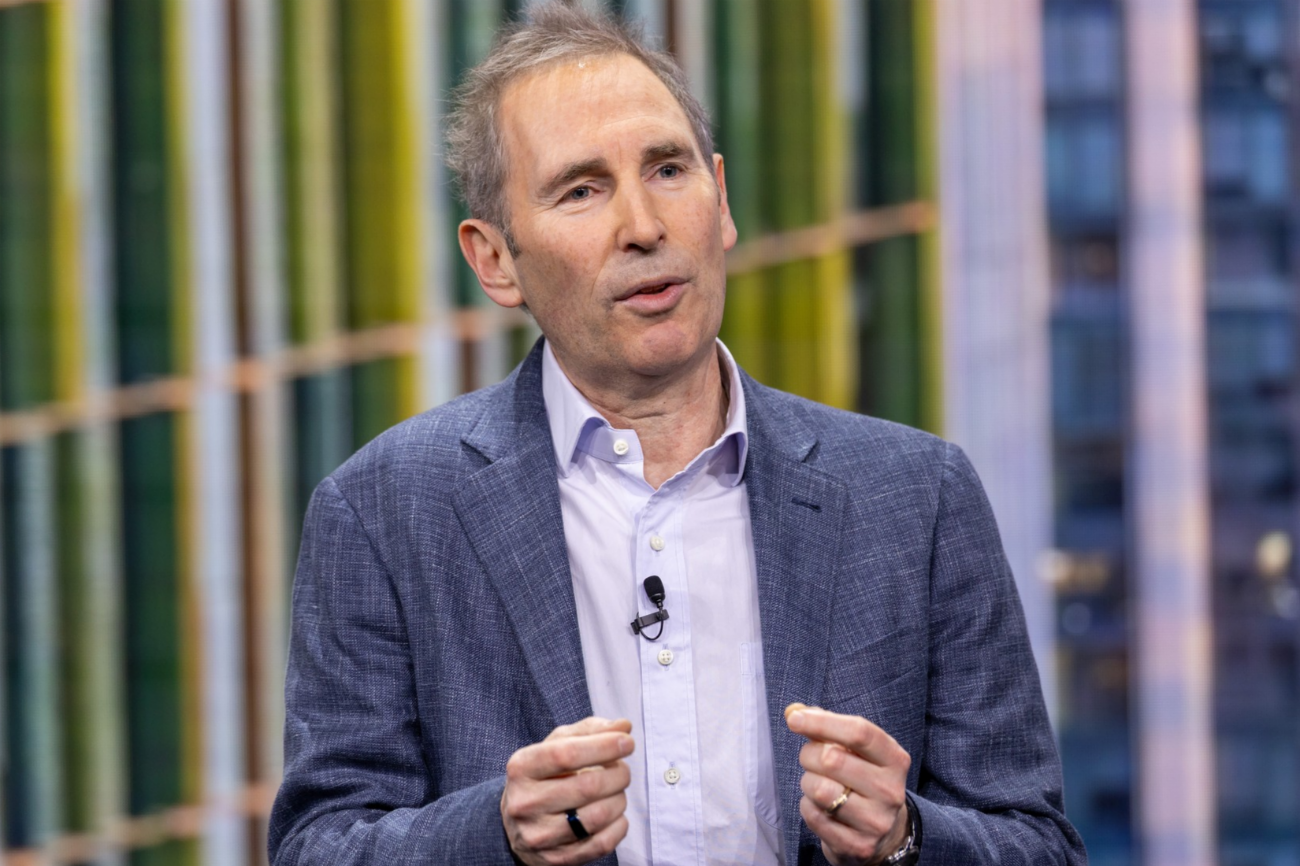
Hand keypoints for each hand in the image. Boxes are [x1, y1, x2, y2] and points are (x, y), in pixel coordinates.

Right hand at [500, 716, 634, 865]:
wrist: (517, 823)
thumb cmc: (544, 776)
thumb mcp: (557, 745)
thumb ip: (590, 731)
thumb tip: (623, 727)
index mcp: (522, 768)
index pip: (566, 754)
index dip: (603, 746)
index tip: (627, 743)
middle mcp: (525, 802)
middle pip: (587, 786)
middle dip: (617, 775)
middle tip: (623, 770)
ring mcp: (539, 835)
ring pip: (597, 816)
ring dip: (619, 800)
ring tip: (617, 792)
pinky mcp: (556, 859)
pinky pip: (601, 843)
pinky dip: (619, 826)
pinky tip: (615, 815)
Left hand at [785, 703, 910, 865]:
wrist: (884, 833)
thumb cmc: (861, 779)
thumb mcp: (855, 751)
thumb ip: (826, 727)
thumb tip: (794, 712)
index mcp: (895, 759)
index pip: (859, 732)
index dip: (822, 722)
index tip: (794, 719)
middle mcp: (890, 790)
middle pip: (832, 760)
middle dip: (809, 755)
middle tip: (810, 759)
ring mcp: (876, 821)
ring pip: (820, 791)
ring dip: (808, 783)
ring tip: (818, 784)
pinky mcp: (858, 846)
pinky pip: (814, 816)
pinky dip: (808, 807)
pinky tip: (821, 807)